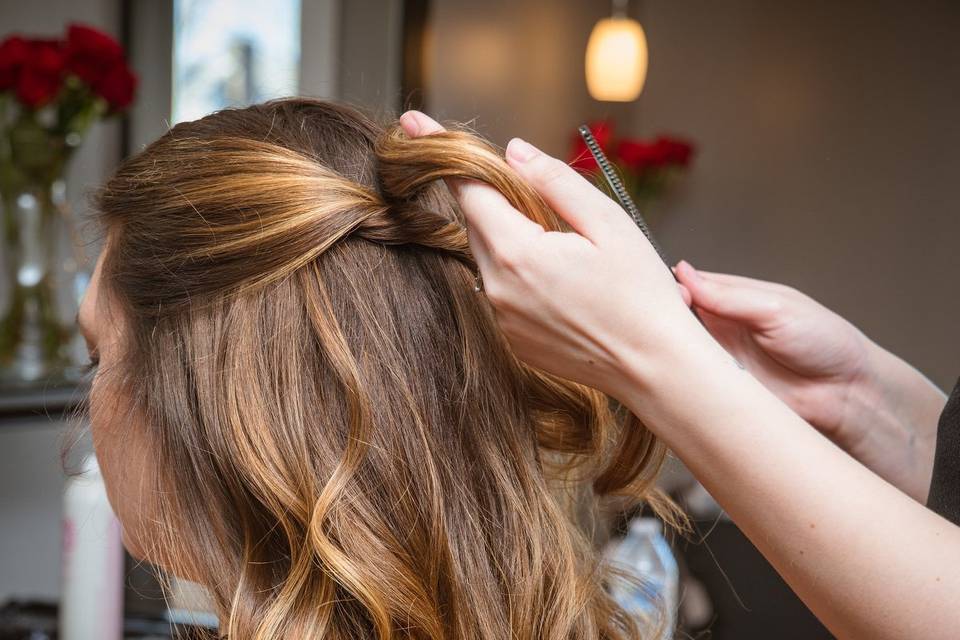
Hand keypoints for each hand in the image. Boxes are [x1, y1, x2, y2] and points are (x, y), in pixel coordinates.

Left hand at [397, 111, 706, 402]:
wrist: (654, 368)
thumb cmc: (641, 294)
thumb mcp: (607, 222)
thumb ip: (554, 182)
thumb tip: (514, 152)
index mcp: (518, 253)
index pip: (466, 190)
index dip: (442, 153)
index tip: (412, 125)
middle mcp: (498, 288)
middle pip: (478, 223)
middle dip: (498, 201)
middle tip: (545, 202)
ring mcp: (501, 319)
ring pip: (490, 258)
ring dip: (513, 240)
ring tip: (571, 254)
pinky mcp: (512, 340)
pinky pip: (502, 292)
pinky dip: (521, 275)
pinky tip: (565, 285)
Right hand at [674, 262, 943, 499]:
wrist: (848, 395)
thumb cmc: (824, 342)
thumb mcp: (776, 307)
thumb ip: (729, 295)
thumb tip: (683, 273)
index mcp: (730, 299)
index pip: (685, 286)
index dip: (671, 289)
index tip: (670, 295)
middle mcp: (717, 329)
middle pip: (672, 319)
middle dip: (662, 319)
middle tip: (664, 322)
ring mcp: (714, 362)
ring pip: (674, 353)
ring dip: (666, 350)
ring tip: (662, 348)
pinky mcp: (716, 393)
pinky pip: (687, 386)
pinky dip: (676, 382)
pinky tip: (668, 375)